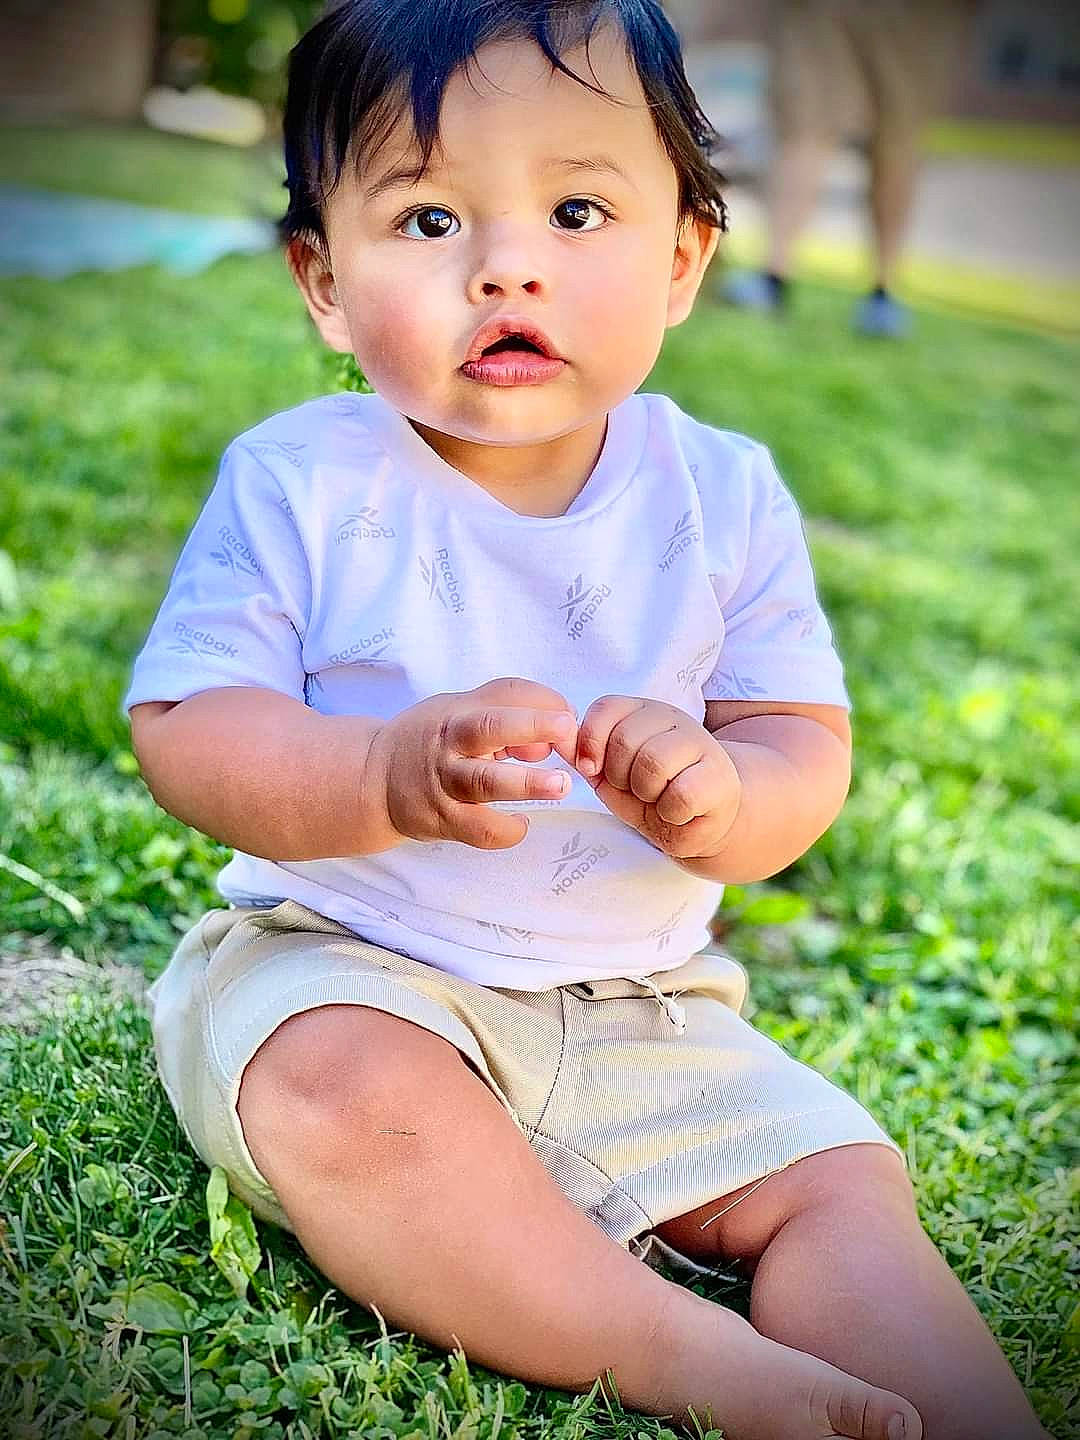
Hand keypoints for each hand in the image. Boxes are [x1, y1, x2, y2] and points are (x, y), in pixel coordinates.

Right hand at [367, 677, 577, 850]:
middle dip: (532, 725)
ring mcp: (444, 782)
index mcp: (459, 711)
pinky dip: (507, 829)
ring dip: (527, 782)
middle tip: (567, 729)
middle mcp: (450, 743)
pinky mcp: (443, 820)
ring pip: (485, 782)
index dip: (543, 702)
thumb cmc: (430, 741)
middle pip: (489, 727)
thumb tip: (556, 735)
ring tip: (560, 786)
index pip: (506, 693)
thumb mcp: (459, 712)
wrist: (373, 780)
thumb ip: (506, 717)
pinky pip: (480, 829)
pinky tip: (522, 823)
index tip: (570, 718)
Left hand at [574, 696, 740, 859]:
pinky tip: (678, 811)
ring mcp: (701, 743)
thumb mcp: (607, 773)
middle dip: (619, 776)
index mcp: (641, 711)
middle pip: (626, 740)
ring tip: (657, 798)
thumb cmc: (648, 793)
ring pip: (654, 763)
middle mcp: (672, 718)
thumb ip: (583, 754)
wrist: (698, 819)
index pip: (606, 708)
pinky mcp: (720, 776)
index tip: (592, 769)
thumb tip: (556, 738)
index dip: (591, 743)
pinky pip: (681, 794)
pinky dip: (671, 812)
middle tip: (635, 788)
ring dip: (646, 794)